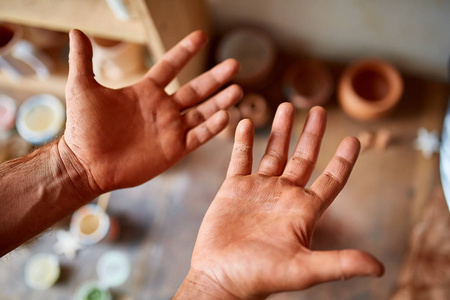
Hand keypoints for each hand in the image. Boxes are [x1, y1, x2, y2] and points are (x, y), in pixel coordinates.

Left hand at [62, 30, 240, 193]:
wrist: (86, 163)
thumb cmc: (83, 128)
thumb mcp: (82, 89)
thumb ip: (83, 60)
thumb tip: (76, 32)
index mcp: (145, 92)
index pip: (171, 66)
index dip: (185, 51)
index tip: (201, 35)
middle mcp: (162, 109)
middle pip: (196, 90)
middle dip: (215, 77)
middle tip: (235, 64)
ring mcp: (170, 129)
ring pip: (202, 112)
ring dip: (220, 101)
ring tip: (237, 90)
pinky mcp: (173, 149)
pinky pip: (198, 136)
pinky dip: (212, 128)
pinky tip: (226, 116)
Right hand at [178, 103, 383, 298]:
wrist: (220, 277)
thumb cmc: (260, 277)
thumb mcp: (303, 270)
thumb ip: (339, 264)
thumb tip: (379, 268)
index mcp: (303, 211)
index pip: (331, 180)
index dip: (343, 161)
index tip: (354, 139)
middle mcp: (283, 196)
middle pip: (303, 158)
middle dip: (312, 134)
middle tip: (320, 110)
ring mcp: (258, 189)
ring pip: (272, 152)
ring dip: (279, 129)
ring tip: (286, 106)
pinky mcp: (234, 188)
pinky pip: (240, 158)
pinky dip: (242, 140)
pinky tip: (245, 122)